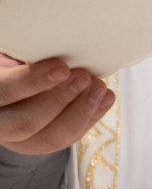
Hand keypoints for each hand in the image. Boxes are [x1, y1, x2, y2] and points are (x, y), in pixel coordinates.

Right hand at [0, 55, 114, 154]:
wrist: (16, 82)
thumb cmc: (15, 61)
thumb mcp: (14, 54)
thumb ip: (28, 54)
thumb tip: (57, 44)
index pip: (4, 91)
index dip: (32, 82)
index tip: (61, 67)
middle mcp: (0, 120)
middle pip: (24, 123)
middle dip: (59, 101)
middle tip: (84, 78)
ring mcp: (18, 138)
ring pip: (49, 138)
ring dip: (81, 112)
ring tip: (99, 87)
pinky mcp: (40, 144)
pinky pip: (66, 139)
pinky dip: (90, 118)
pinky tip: (105, 98)